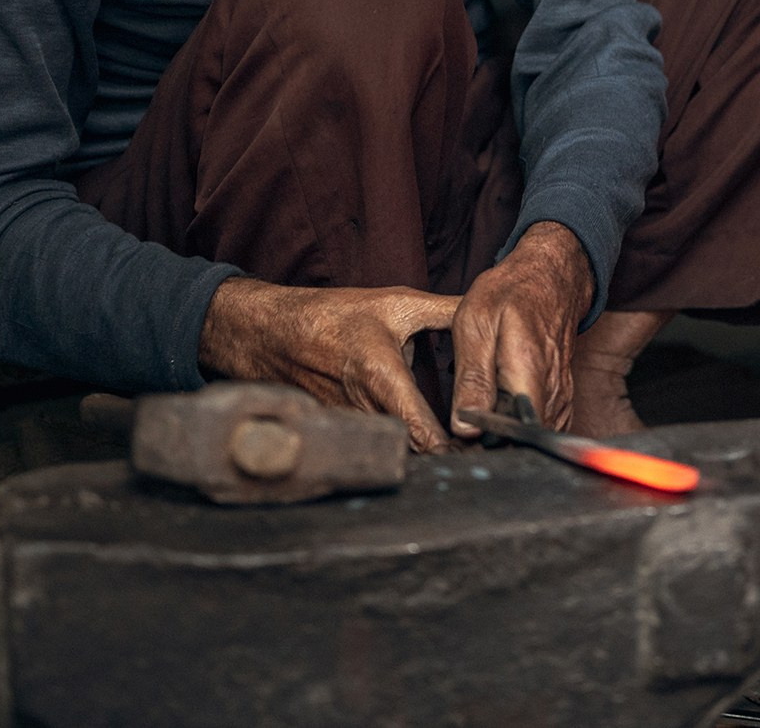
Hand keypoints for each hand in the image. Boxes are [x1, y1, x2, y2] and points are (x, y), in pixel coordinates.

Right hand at [197, 277, 459, 451]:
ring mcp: (351, 427)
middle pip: (415, 452)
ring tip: (462, 451)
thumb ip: (445, 311)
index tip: (484, 450)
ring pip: (397, 452)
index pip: (424, 434)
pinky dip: (400, 448)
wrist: (271, 334)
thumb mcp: (395, 304)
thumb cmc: (333, 316)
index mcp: (382, 379)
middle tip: (484, 453)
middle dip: (449, 456)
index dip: (456, 449)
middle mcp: (365, 411)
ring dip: (426, 455)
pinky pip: (378, 446)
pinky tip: (424, 444)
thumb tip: (488, 310)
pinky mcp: (342, 432)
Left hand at [449, 221, 593, 437]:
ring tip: (475, 422)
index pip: (512, 434)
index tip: (460, 441)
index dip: (483, 446)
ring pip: (530, 437)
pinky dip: (516, 427)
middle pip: (521, 442)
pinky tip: (496, 413)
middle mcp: (552, 393)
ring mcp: (561, 398)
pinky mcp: (560, 400)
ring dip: (502, 439)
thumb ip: (473, 379)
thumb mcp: (476, 324)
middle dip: (490, 445)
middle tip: (461, 432)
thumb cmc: (512, 293)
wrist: (550, 277)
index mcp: (529, 375)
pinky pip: (537, 426)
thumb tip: (465, 427)